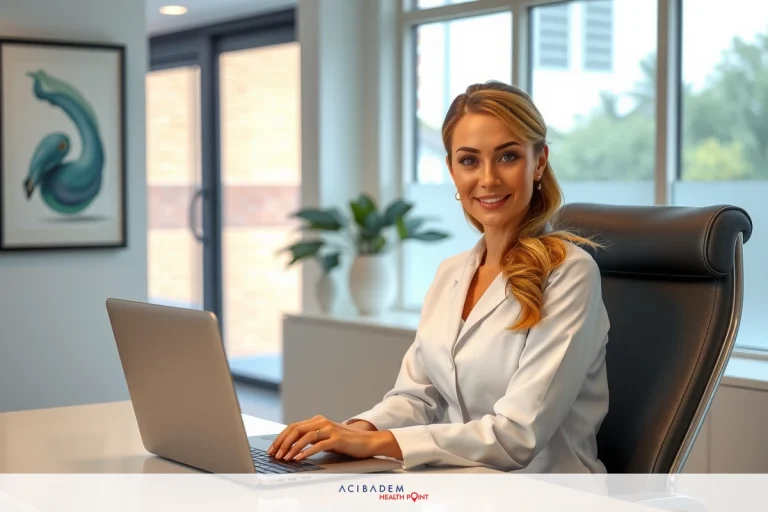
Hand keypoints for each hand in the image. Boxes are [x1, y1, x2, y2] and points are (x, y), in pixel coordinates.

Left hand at [267, 415, 400, 461]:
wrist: (367, 442)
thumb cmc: (346, 442)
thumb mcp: (326, 438)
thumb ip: (312, 439)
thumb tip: (292, 448)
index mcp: (317, 420)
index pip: (293, 426)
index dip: (281, 438)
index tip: (272, 449)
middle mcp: (322, 422)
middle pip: (296, 429)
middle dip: (282, 442)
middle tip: (274, 455)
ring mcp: (329, 429)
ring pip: (305, 436)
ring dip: (292, 448)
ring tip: (284, 458)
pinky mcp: (336, 438)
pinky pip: (318, 445)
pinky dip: (306, 452)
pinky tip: (298, 458)